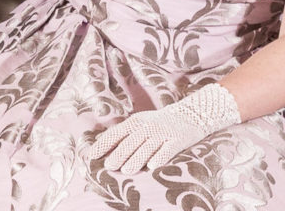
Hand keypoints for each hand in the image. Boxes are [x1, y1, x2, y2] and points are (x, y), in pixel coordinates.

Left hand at [89, 83, 239, 176]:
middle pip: (131, 141)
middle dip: (119, 154)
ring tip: (127, 170)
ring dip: (136, 159)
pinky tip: (152, 166)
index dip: (104, 144)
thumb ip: (125, 134)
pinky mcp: (178, 140)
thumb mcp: (142, 123)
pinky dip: (160, 157)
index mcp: (137, 122)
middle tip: (109, 166)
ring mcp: (164, 133)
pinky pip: (167, 150)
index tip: (92, 156)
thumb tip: (102, 146)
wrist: (192, 114)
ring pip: (147, 147)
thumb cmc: (161, 123)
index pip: (117, 133)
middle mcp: (149, 126)